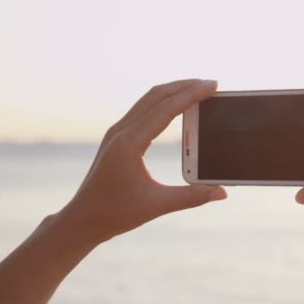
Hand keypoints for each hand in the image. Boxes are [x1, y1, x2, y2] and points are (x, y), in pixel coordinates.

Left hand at [57, 79, 226, 245]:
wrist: (82, 220)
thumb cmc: (114, 213)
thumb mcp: (156, 205)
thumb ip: (192, 197)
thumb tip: (221, 192)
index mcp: (129, 143)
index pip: (166, 109)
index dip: (191, 95)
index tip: (212, 85)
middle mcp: (121, 132)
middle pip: (156, 96)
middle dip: (184, 86)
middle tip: (210, 84)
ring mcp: (117, 133)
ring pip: (148, 100)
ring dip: (173, 91)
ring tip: (197, 90)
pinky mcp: (117, 139)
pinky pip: (142, 110)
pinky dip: (162, 103)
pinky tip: (174, 108)